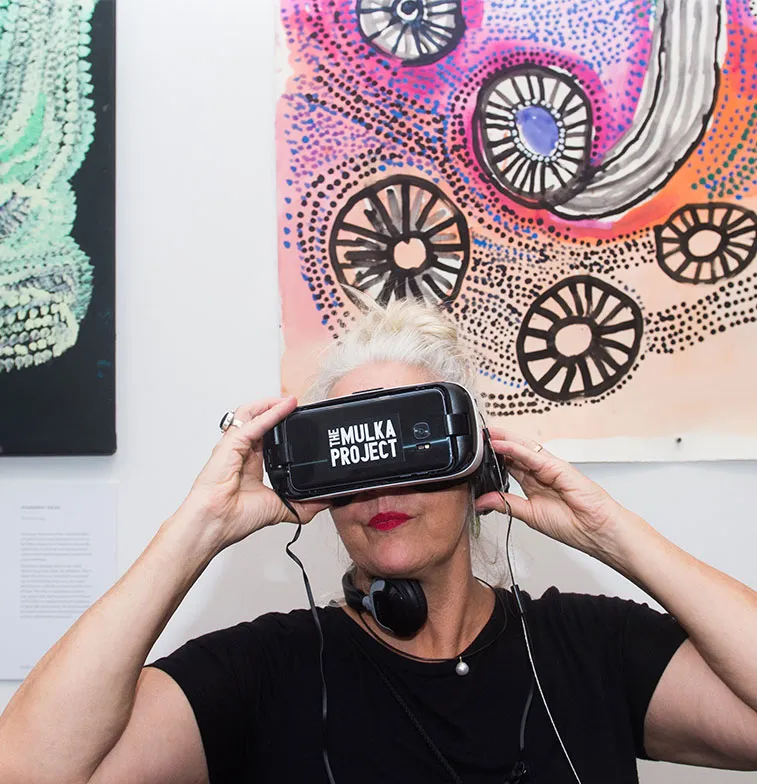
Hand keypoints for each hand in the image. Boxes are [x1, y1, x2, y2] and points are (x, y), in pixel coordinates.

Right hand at [179, 397, 329, 549]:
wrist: (216, 523)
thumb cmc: (234, 518)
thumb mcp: (279, 508)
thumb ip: (302, 506)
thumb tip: (324, 502)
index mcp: (249, 465)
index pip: (265, 437)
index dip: (280, 427)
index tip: (299, 424)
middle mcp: (240, 452)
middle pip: (257, 421)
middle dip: (277, 411)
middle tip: (297, 407)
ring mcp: (233, 446)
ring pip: (251, 413)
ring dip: (271, 404)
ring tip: (291, 400)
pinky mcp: (231, 444)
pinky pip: (252, 422)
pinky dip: (270, 413)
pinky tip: (285, 407)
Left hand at [475, 428, 636, 557]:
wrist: (598, 532)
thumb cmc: (574, 526)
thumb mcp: (529, 515)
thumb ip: (506, 505)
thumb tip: (482, 501)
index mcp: (534, 484)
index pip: (510, 466)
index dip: (494, 458)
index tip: (476, 454)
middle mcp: (541, 473)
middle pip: (515, 453)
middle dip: (496, 444)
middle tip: (478, 436)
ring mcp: (550, 468)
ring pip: (523, 448)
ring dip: (503, 440)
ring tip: (485, 433)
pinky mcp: (558, 468)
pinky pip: (533, 456)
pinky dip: (515, 449)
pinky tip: (500, 445)